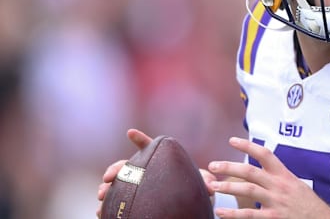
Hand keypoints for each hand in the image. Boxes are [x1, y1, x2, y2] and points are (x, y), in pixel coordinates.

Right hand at [95, 129, 217, 217]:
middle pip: (127, 165)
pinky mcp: (134, 199)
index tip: (130, 133)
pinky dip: (109, 206)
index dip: (140, 139)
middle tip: (107, 177)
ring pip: (118, 183)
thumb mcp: (201, 182)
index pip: (149, 146)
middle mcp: (145, 170)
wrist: (187, 200)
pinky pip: (118, 201)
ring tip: (101, 194)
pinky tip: (101, 211)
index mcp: (160, 159)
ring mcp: (138, 184)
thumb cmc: (193, 185)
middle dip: (115, 169)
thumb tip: (213, 186)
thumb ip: (206, 181)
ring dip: (107, 187)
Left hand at [208, 137, 329, 218]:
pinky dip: (233, 213)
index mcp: (284, 175)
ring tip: (212, 186)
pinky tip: (221, 211)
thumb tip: (263, 172)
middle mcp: (279, 185)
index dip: (247, 145)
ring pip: (248, 190)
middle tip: (213, 166)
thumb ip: (279, 178)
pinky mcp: (274, 217)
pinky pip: (249, 214)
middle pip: (250, 171)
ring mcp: (276, 201)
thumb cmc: (308, 204)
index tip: (232, 140)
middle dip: (229, 167)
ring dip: (228, 187)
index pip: (264, 154)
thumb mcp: (296, 185)